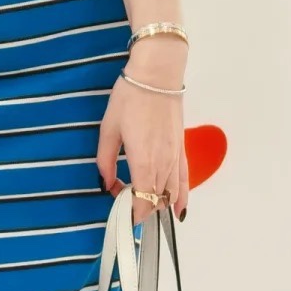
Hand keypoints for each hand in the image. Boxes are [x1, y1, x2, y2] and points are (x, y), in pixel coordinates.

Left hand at [97, 51, 188, 224]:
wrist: (157, 76)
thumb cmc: (130, 98)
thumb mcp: (108, 128)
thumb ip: (105, 161)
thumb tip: (105, 184)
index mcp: (143, 161)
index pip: (141, 202)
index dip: (131, 214)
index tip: (118, 214)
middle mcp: (163, 165)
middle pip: (156, 201)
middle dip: (140, 208)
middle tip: (122, 201)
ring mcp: (175, 158)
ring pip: (170, 194)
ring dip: (156, 203)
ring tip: (140, 201)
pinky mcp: (182, 150)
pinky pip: (185, 181)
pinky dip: (181, 198)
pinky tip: (178, 211)